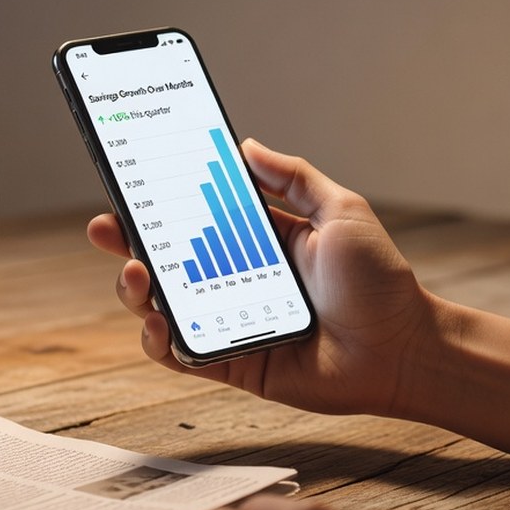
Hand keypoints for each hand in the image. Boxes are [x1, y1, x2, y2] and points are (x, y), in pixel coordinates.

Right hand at [87, 139, 435, 416]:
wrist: (404, 351)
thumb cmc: (381, 283)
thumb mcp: (341, 211)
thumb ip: (293, 178)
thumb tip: (246, 144)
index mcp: (259, 241)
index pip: (197, 216)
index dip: (160, 201)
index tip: (129, 179)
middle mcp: (237, 280)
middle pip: (167, 259)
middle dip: (128, 242)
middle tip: (105, 227)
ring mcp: (230, 323)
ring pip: (162, 305)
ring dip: (135, 289)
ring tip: (135, 272)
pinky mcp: (233, 365)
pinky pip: (180, 354)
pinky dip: (158, 340)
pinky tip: (156, 322)